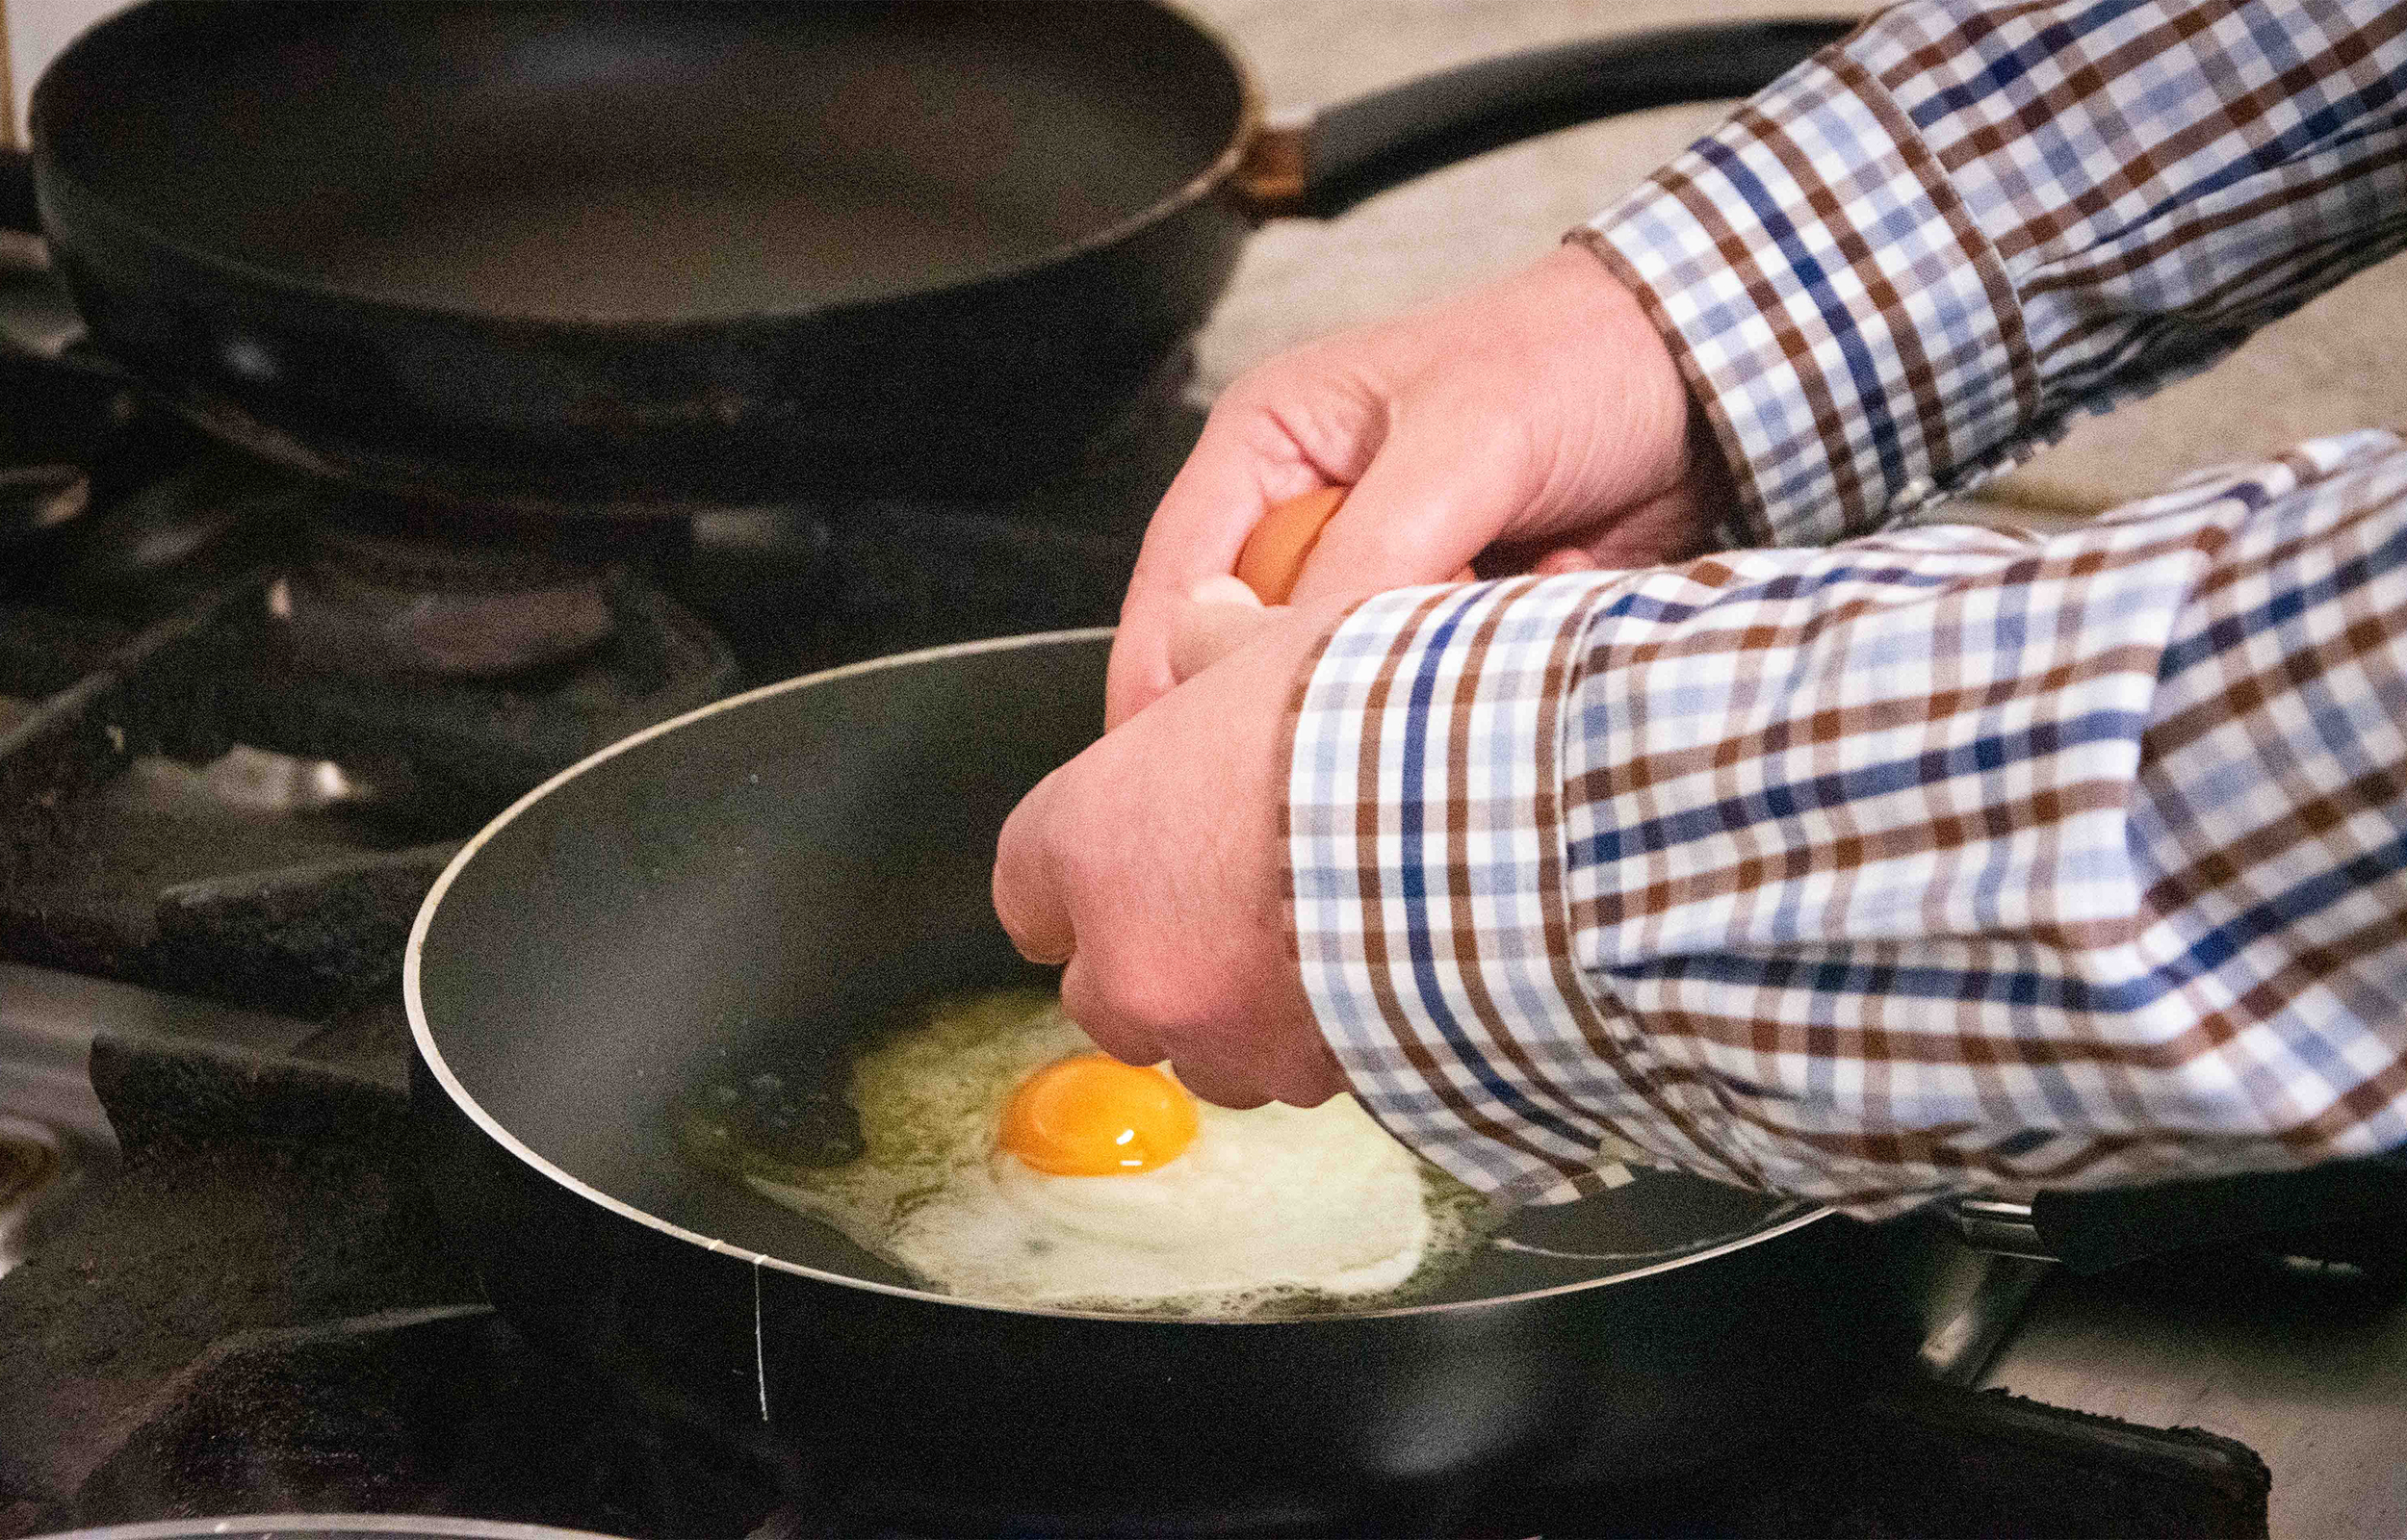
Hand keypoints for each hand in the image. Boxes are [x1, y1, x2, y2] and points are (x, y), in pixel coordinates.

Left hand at [992, 595, 1348, 1109]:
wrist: (1488, 825)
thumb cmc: (1369, 723)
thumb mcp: (1281, 645)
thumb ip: (1218, 648)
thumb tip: (1205, 621)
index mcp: (1093, 840)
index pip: (1026, 889)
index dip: (1070, 883)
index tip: (1107, 875)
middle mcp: (1132, 959)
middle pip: (1101, 995)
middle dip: (1155, 966)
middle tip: (1226, 913)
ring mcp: (1216, 1035)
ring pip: (1201, 1054)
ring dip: (1238, 1019)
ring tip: (1316, 951)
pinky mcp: (1302, 1084)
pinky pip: (1294, 1078)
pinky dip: (1322, 1044)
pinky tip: (1381, 980)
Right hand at [1106, 241, 1719, 728]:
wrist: (1710, 384)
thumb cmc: (1574, 358)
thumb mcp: (1462, 442)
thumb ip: (1371, 551)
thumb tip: (1287, 661)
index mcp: (1269, 446)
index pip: (1175, 580)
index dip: (1164, 677)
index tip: (1171, 766)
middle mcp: (1310, 518)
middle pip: (1251, 652)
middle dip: (1310, 686)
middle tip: (1366, 705)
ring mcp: (1381, 579)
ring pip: (1341, 685)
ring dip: (1406, 683)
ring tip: (1482, 626)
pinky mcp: (1447, 626)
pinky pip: (1423, 695)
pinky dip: (1472, 682)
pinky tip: (1531, 623)